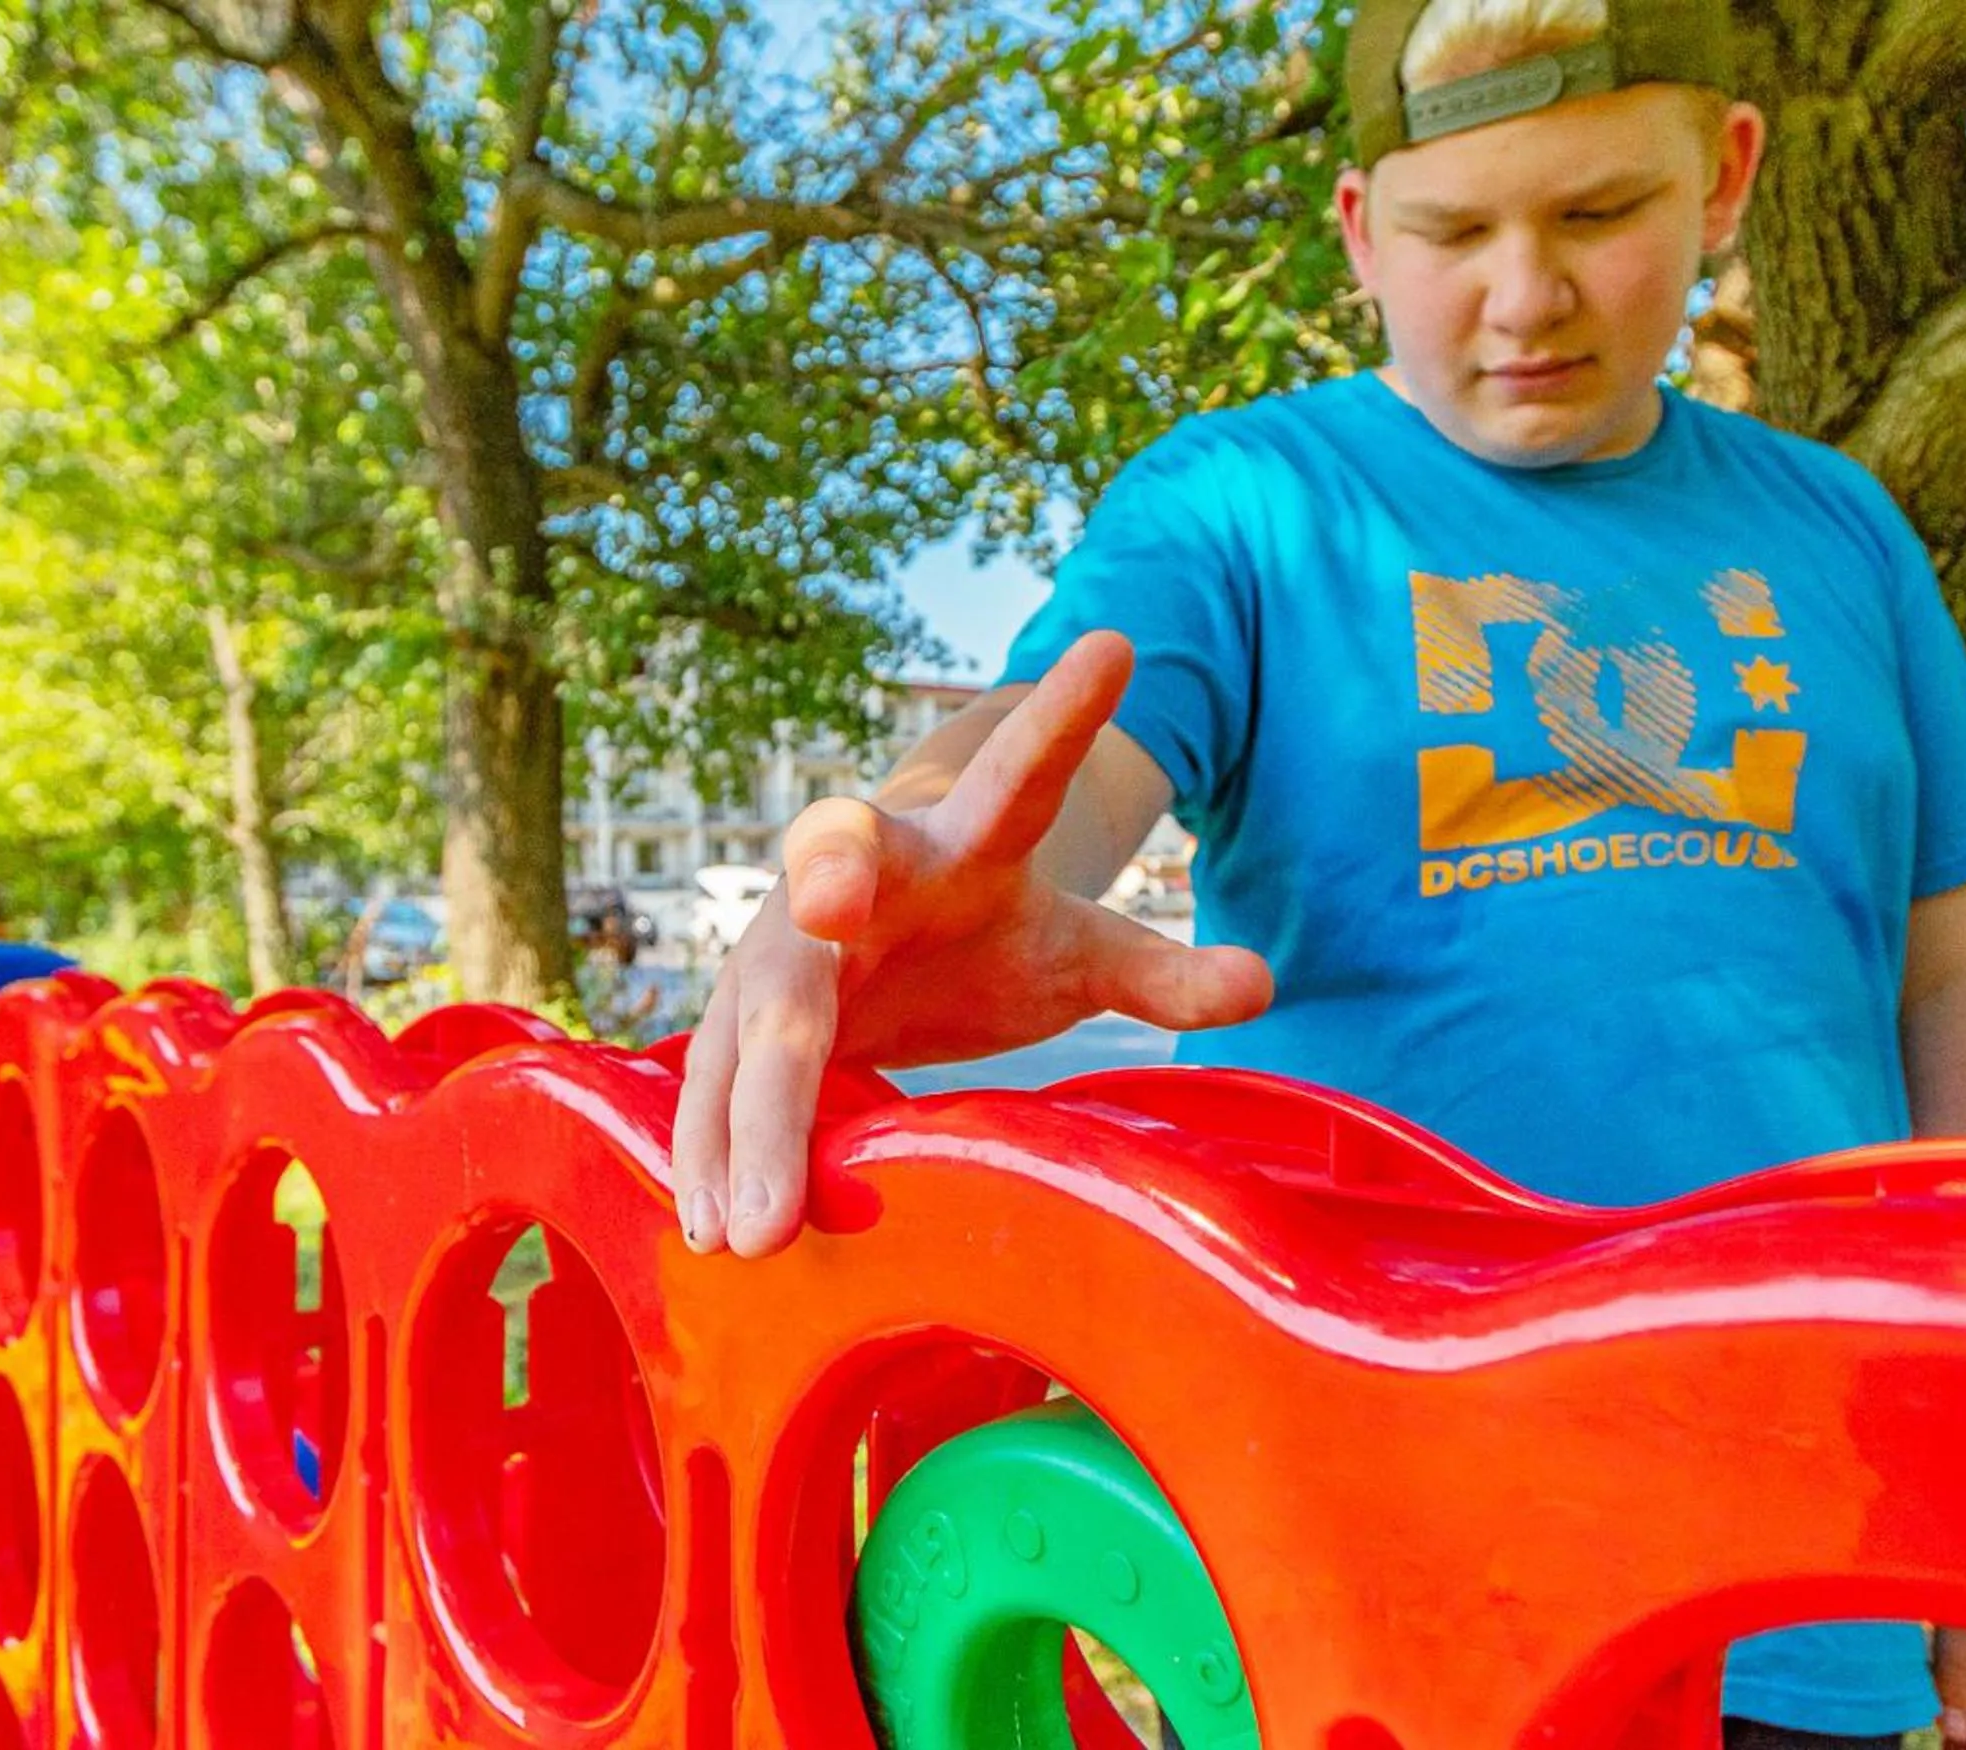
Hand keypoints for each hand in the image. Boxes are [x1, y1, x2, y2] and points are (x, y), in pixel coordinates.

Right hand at [668, 631, 1274, 1257]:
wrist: (877, 922)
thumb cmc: (990, 935)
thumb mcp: (1080, 952)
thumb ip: (1162, 974)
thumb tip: (1264, 983)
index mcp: (967, 839)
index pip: (1027, 774)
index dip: (1067, 715)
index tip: (1116, 646)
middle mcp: (860, 872)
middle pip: (835, 874)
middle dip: (828, 889)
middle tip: (834, 903)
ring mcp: (779, 944)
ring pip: (756, 1017)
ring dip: (749, 1116)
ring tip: (753, 1227)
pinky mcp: (734, 1014)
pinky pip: (709, 1084)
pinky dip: (705, 1153)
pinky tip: (701, 1229)